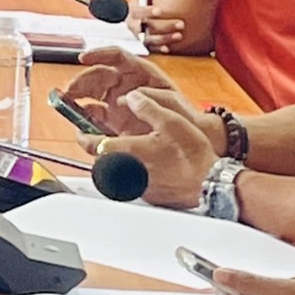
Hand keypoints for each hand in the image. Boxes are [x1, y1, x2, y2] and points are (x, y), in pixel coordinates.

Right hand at [64, 46, 188, 139]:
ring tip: (67, 106)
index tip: (83, 58)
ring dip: (77, 98)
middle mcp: (126, 84)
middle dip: (80, 81)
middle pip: (97, 75)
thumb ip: (150, 97)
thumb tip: (127, 97)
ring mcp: (119, 102)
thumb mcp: (172, 102)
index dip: (98, 54)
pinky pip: (95, 116)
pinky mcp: (115, 120)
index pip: (115, 56)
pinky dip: (85, 118)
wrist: (191, 138)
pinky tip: (80, 122)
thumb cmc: (184, 115)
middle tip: (68, 91)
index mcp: (140, 73)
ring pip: (91, 94)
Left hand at [92, 88, 218, 207]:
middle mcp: (130, 173)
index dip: (83, 136)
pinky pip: (134, 183)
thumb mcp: (171, 121)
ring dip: (117, 161)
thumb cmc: (195, 157)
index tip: (79, 130)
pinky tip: (146, 164)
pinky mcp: (151, 196)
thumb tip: (131, 98)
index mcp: (129, 152)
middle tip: (101, 138)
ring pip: (118, 173)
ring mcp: (139, 187)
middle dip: (100, 149)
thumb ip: (146, 107)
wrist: (214, 184)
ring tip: (127, 150)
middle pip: (103, 161)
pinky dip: (134, 173)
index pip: (93, 145)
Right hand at [128, 0, 183, 52]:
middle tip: (181, 24)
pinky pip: (151, 49)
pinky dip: (160, 49)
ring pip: (149, 40)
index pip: (138, 11)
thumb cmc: (142, 5)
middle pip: (145, 27)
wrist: (133, 21)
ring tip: (180, 36)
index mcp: (132, 10)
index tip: (160, 10)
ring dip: (164, 38)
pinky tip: (169, 49)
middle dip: (164, 26)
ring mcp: (138, 36)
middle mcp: (133, 24)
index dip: (148, 11)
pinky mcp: (144, 45)